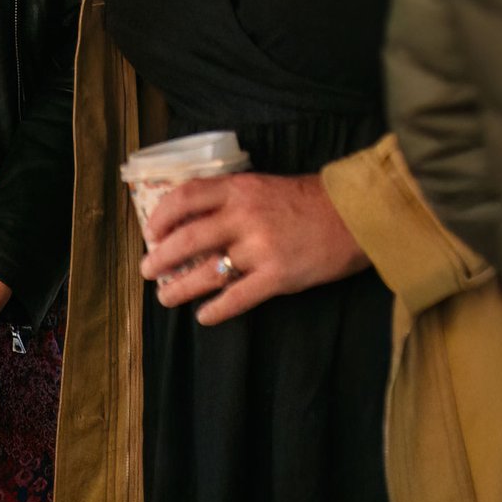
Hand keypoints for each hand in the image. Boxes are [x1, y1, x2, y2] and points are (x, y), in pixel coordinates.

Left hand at [140, 172, 366, 323]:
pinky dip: (216, 310)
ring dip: (179, 288)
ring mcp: (260, 248)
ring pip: (206, 272)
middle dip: (160, 258)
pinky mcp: (277, 277)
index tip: (150, 232)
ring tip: (165, 296)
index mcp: (238, 189)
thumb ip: (230, 199)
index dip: (161, 217)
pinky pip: (237, 298)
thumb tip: (193, 217)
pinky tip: (204, 316)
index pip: (185, 197)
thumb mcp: (263, 186)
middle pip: (187, 239)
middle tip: (147, 269)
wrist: (354, 216)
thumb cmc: (308, 200)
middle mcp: (244, 217)